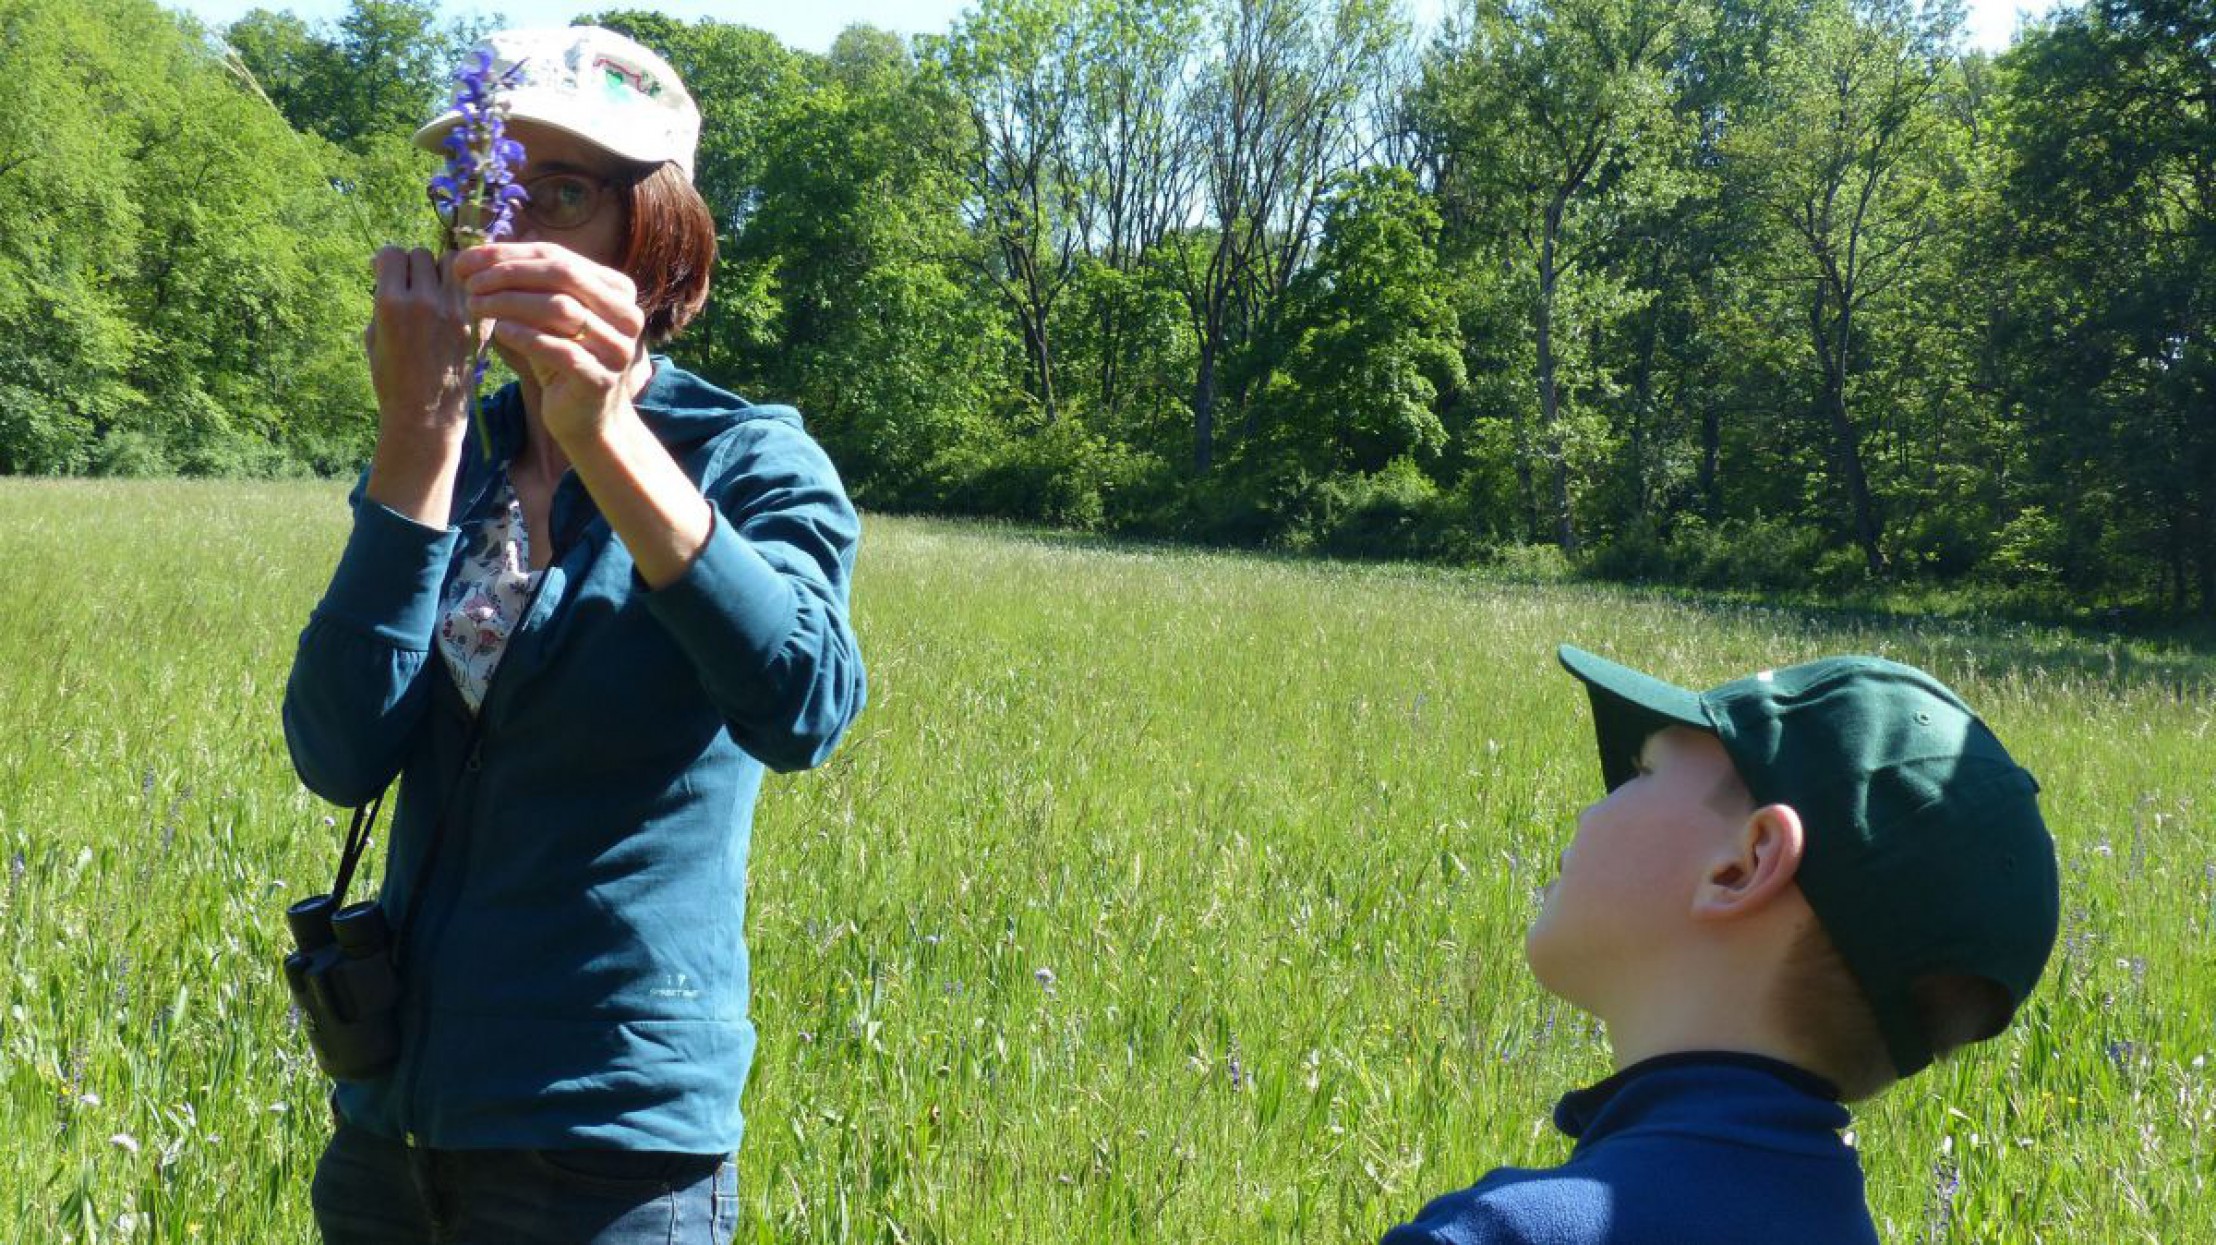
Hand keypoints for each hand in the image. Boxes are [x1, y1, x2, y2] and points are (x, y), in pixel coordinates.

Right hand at [364, 247, 476, 447]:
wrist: (426, 415)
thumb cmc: (392, 377)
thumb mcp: (373, 335)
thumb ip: (382, 298)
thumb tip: (387, 266)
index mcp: (392, 304)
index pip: (393, 253)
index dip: (389, 261)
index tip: (390, 273)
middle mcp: (425, 302)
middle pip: (423, 254)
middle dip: (416, 265)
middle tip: (415, 284)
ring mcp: (456, 312)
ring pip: (454, 263)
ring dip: (444, 270)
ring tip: (439, 290)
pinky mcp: (479, 324)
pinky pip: (476, 286)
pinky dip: (467, 288)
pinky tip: (459, 302)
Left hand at [453, 242, 647, 449]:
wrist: (585, 419)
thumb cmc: (561, 361)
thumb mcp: (547, 317)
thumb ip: (527, 285)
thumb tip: (475, 256)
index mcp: (617, 290)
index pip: (558, 256)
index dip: (508, 254)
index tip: (467, 261)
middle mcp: (626, 315)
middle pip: (563, 275)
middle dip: (509, 273)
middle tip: (470, 282)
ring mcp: (617, 347)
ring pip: (561, 308)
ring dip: (510, 302)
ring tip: (475, 306)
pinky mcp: (601, 379)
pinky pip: (560, 349)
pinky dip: (525, 337)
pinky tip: (500, 332)